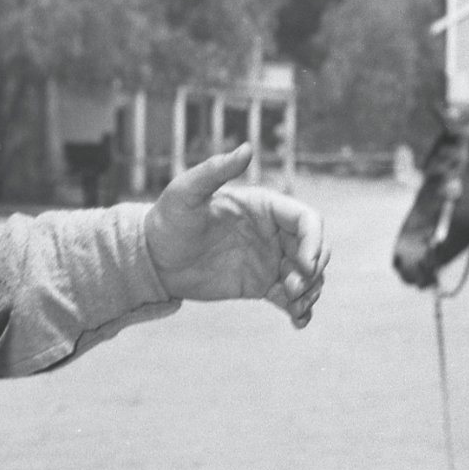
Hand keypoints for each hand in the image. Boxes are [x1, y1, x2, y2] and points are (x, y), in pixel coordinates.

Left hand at [144, 144, 328, 326]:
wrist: (152, 258)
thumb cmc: (168, 219)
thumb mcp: (185, 193)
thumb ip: (214, 170)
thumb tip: (246, 147)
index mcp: (264, 206)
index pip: (307, 220)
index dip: (315, 241)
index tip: (306, 265)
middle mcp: (273, 231)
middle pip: (315, 249)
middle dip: (314, 270)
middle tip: (292, 288)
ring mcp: (270, 258)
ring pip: (309, 275)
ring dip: (310, 291)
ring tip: (293, 305)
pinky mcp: (262, 283)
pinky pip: (292, 298)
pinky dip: (301, 310)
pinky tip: (298, 321)